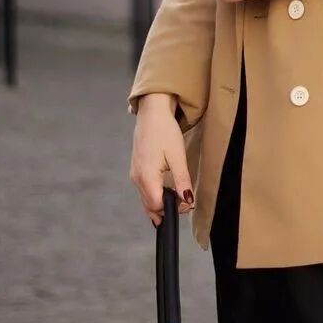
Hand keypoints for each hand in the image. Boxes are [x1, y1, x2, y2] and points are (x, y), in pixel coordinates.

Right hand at [129, 94, 193, 225]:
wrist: (152, 114)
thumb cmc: (165, 132)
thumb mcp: (178, 157)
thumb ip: (182, 181)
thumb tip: (188, 201)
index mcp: (146, 176)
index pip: (157, 205)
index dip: (174, 208)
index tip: (188, 202)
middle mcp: (137, 178)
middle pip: (150, 206)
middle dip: (167, 208)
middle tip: (185, 200)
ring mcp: (134, 175)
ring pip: (146, 200)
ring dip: (161, 203)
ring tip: (177, 194)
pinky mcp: (136, 170)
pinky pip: (144, 191)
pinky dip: (155, 195)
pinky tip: (166, 190)